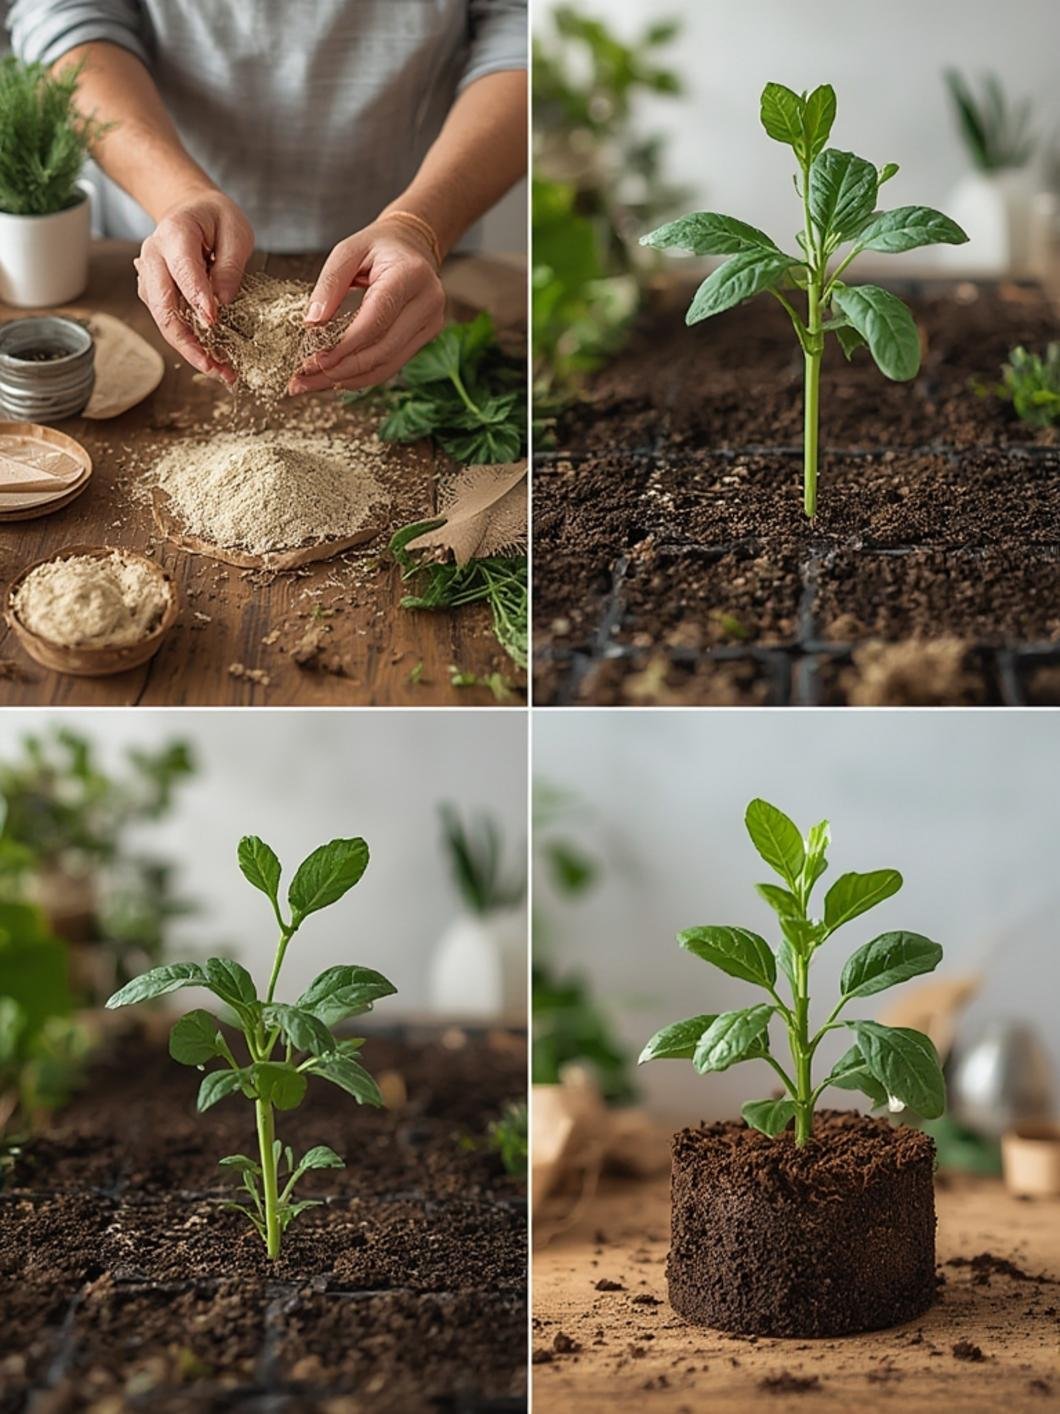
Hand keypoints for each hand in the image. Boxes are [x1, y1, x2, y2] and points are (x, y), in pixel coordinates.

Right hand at [134, 189, 254, 383]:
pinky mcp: (155, 292)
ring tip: (220, 371)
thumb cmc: (216, 218)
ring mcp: (150, 276)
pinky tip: (211, 358)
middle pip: (162, 304)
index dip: (197, 298)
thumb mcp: (236, 232)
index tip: (213, 322)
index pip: (183, 270)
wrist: (191, 209)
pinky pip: (168, 320)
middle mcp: (153, 256)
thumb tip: (222, 302)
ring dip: (188, 349)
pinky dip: (188, 342)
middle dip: (187, 340)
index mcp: (174, 234)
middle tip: (214, 366)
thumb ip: (230, 266)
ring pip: (162, 319)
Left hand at [289, 220, 445, 394]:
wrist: (413, 247)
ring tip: (314, 383)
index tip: (315, 359)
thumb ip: (329, 285)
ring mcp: (430, 323)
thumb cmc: (379, 247)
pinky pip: (392, 364)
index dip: (346, 344)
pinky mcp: (425, 337)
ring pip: (387, 364)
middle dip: (342, 368)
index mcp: (410, 275)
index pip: (377, 319)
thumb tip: (312, 324)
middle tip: (305, 378)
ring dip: (349, 378)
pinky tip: (337, 378)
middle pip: (383, 349)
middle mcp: (427, 302)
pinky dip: (363, 375)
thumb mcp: (347, 251)